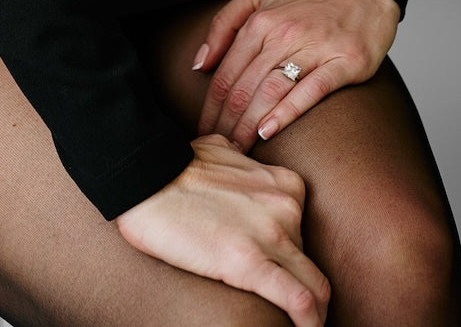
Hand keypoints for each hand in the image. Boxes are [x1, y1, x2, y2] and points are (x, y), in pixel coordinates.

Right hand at [116, 134, 328, 324]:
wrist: (146, 177)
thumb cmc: (175, 165)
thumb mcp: (224, 151)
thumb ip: (243, 164)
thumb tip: (237, 166)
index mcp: (283, 184)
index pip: (303, 232)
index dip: (292, 256)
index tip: (284, 274)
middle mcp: (286, 207)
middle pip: (307, 261)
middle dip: (299, 284)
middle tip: (289, 308)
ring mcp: (272, 235)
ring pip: (315, 288)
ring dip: (312, 312)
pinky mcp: (250, 264)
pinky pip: (299, 301)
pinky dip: (308, 323)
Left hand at [193, 0, 398, 150]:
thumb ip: (224, 23)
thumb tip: (201, 63)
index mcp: (261, 21)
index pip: (227, 73)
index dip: (211, 107)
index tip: (203, 132)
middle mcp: (284, 34)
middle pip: (245, 86)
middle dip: (226, 123)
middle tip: (216, 150)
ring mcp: (314, 48)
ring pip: (271, 91)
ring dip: (249, 125)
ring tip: (237, 149)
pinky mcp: (343, 63)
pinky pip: (310, 91)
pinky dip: (287, 113)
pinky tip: (269, 131)